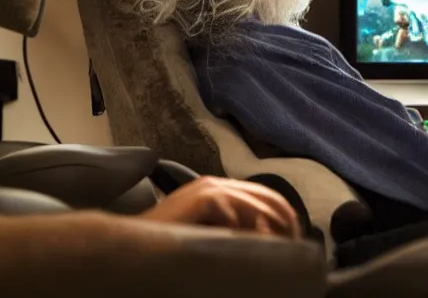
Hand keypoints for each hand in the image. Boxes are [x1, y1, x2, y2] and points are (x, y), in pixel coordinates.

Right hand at [142, 176, 300, 239]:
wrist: (133, 242)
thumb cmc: (171, 242)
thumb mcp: (210, 232)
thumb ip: (234, 228)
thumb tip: (266, 234)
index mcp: (219, 188)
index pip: (263, 195)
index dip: (283, 214)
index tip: (294, 236)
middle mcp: (216, 183)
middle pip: (265, 195)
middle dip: (284, 219)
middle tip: (294, 241)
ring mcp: (207, 188)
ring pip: (253, 202)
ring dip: (270, 225)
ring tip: (279, 244)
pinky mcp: (200, 199)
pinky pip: (232, 210)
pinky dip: (244, 227)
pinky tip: (247, 242)